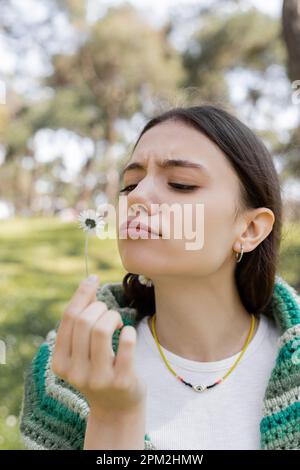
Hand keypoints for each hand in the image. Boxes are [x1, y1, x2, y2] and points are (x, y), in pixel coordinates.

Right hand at [51, 274, 146, 418]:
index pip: (69, 318)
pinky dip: (128, 332)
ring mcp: (98, 378)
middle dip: (100, 308)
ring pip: (101, 329)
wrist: (117, 408)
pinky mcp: (121, 381)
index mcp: (60, 362)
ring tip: (117, 323)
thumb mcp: (81, 351)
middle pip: (84, 321)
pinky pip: (126, 343)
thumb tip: (88, 283)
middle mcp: (75, 372)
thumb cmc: (99, 370)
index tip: (93, 279)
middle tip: (108, 313)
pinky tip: (127, 334)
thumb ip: (80, 322)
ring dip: (113, 317)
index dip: (82, 293)